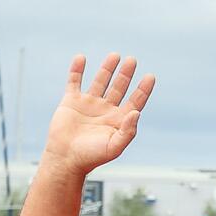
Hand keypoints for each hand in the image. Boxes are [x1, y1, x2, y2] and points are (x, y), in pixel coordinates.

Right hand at [40, 53, 154, 177]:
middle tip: (132, 60)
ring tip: (115, 56)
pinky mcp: (71, 101)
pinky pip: (74, 82)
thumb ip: (128, 131)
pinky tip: (81, 58)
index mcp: (118, 120)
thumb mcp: (114, 147)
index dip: (143, 89)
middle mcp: (105, 109)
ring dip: (107, 68)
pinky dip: (76, 70)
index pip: (135, 101)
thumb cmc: (91, 157)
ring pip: (100, 81)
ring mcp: (88, 104)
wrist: (65, 159)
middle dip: (125, 74)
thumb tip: (136, 112)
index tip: (150, 77)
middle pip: (119, 87)